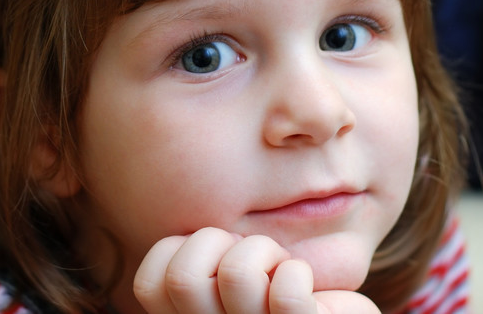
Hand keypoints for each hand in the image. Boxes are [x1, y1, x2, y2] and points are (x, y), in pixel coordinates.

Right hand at [133, 229, 377, 313]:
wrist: (333, 310)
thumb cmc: (280, 284)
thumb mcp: (229, 261)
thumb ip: (201, 243)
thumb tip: (169, 182)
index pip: (149, 285)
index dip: (179, 250)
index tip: (215, 249)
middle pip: (183, 278)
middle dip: (217, 242)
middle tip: (247, 251)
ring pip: (237, 276)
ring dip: (264, 251)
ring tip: (279, 263)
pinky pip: (287, 296)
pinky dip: (296, 274)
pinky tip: (303, 280)